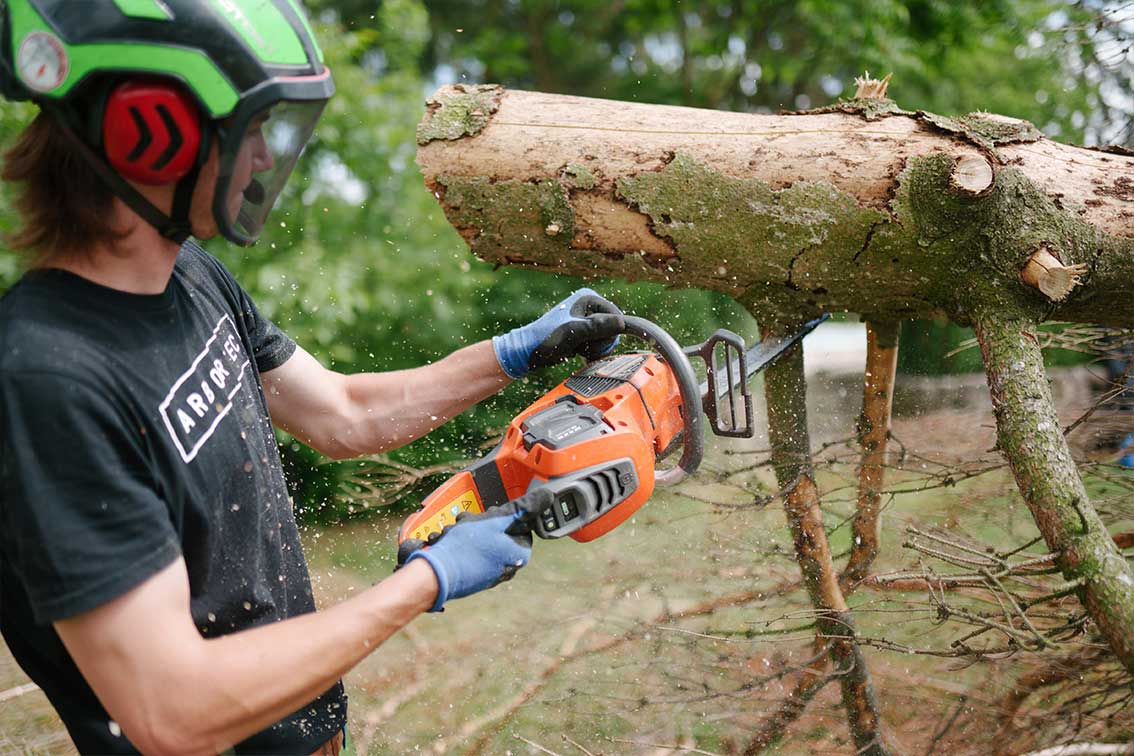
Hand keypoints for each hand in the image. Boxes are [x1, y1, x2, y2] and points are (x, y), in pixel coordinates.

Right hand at [403, 488, 554, 611]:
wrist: (436, 574)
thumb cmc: (466, 547)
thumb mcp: (497, 520)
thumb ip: (523, 509)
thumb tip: (547, 497)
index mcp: (519, 555)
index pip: (521, 526)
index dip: (504, 515)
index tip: (492, 514)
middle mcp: (508, 568)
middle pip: (500, 532)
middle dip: (483, 523)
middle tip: (472, 523)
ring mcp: (489, 574)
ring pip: (482, 541)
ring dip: (469, 531)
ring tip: (457, 533)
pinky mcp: (472, 577)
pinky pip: (470, 553)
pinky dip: (461, 544)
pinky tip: (450, 543)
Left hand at [492, 288, 623, 378]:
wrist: (527, 352)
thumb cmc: (546, 339)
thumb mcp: (573, 332)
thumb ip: (597, 327)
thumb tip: (622, 323)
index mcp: (588, 298)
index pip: (617, 316)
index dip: (609, 332)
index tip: (594, 341)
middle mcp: (589, 306)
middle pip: (614, 329)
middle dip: (600, 342)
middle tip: (581, 345)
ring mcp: (586, 320)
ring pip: (607, 339)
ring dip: (594, 348)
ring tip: (577, 349)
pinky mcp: (583, 333)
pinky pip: (598, 344)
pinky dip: (591, 352)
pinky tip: (579, 353)